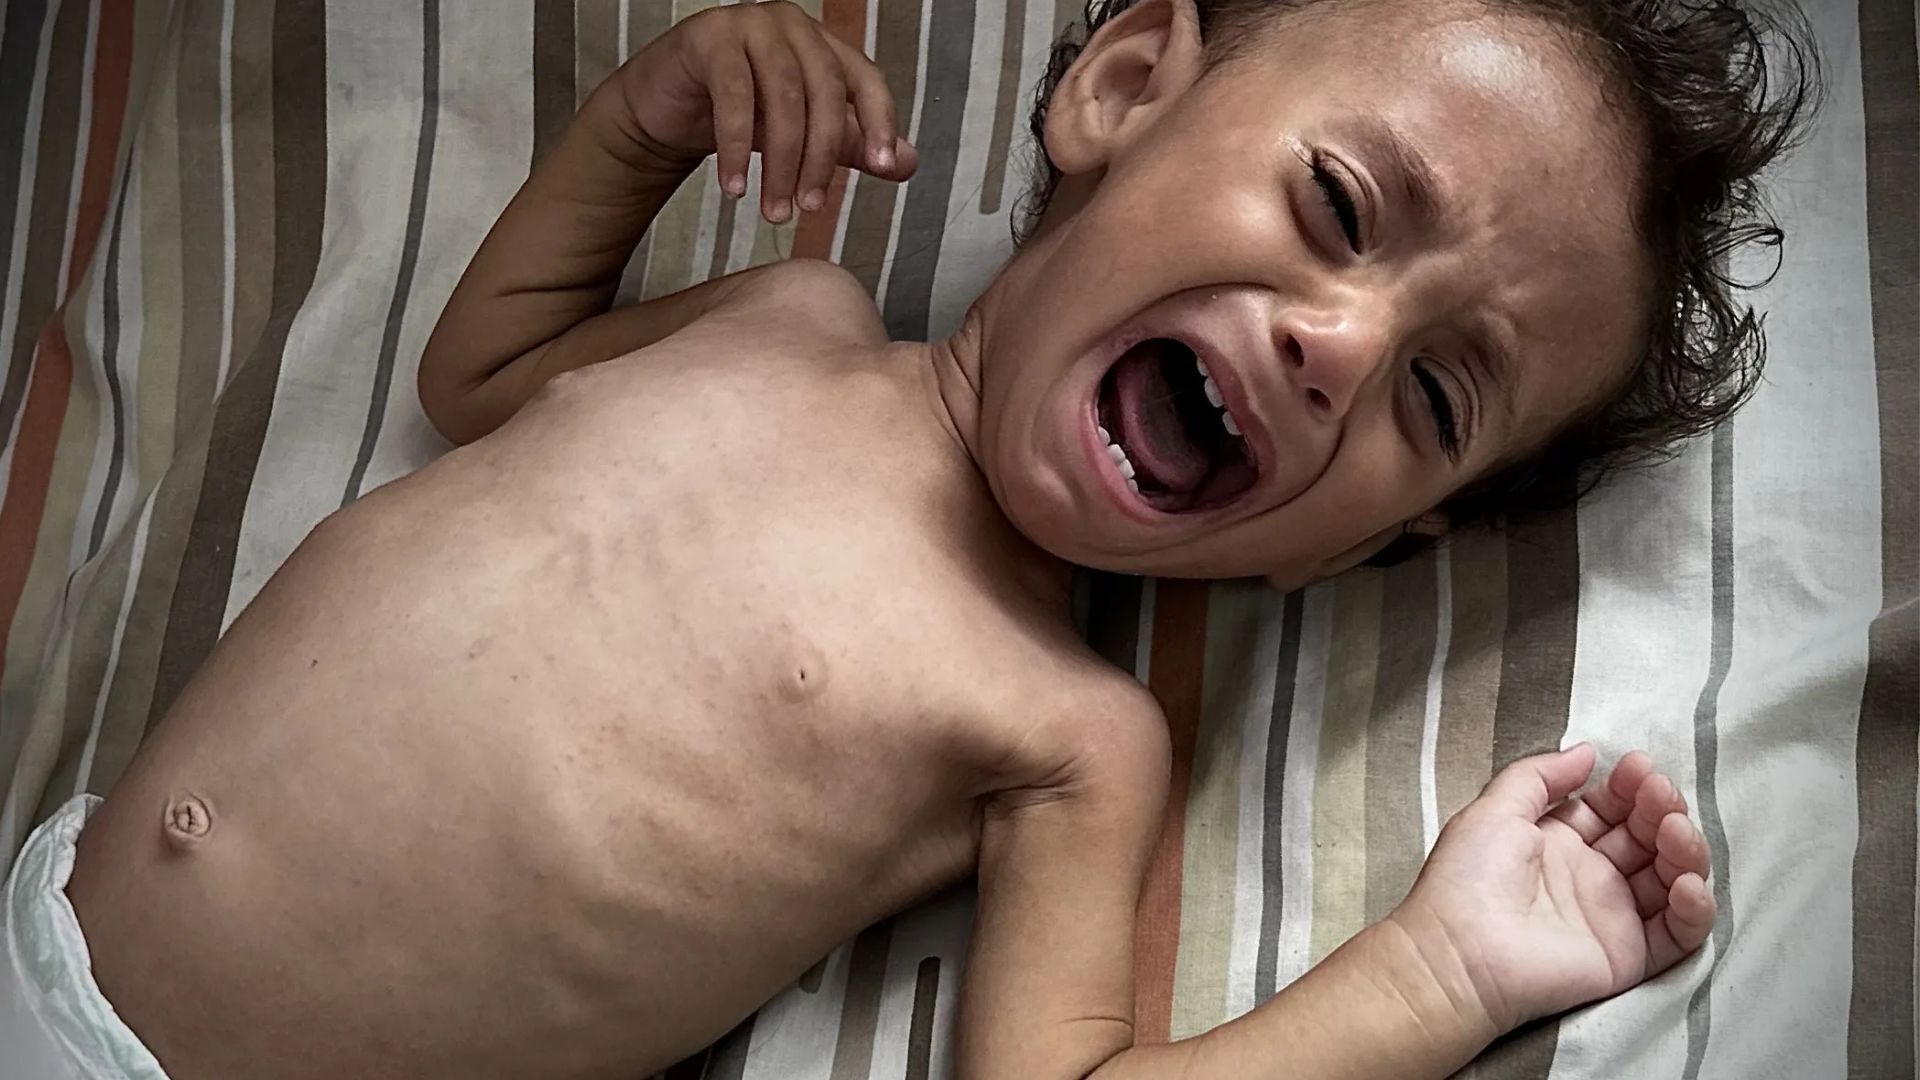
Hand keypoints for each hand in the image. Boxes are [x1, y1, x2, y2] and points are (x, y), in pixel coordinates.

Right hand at [617, 0, 919, 222]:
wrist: (665, 109)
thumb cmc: (737, 115)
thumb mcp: (801, 135)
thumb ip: (852, 144)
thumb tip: (909, 164)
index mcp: (822, 43)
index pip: (866, 79)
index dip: (880, 122)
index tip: (886, 168)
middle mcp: (792, 25)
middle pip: (824, 93)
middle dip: (820, 158)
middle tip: (811, 209)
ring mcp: (750, 24)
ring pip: (782, 98)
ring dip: (781, 163)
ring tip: (774, 212)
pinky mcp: (708, 36)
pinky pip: (733, 97)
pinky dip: (737, 149)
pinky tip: (735, 188)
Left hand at [1391, 745, 1716, 1032]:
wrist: (1459, 952)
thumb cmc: (1467, 878)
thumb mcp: (1496, 808)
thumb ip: (1541, 775)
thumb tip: (1585, 752)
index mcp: (1557, 841)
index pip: (1613, 808)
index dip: (1630, 787)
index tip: (1638, 767)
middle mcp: (1589, 877)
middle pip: (1648, 838)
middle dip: (1661, 810)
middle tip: (1659, 796)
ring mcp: (1612, 916)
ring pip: (1671, 878)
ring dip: (1685, 851)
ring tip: (1674, 832)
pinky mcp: (1629, 956)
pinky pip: (1679, 933)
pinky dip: (1695, 909)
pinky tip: (1686, 884)